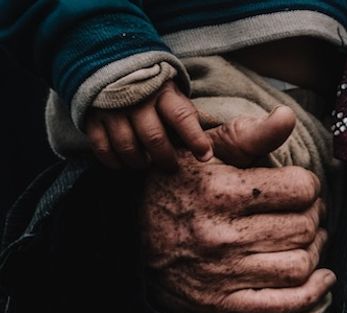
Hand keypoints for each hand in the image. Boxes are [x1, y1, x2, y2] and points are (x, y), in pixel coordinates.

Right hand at [86, 82, 211, 171]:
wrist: (109, 63)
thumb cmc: (151, 88)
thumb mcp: (171, 93)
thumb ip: (184, 115)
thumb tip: (205, 147)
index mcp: (161, 92)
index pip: (181, 117)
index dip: (195, 139)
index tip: (205, 157)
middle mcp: (136, 100)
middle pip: (154, 138)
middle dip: (165, 159)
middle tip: (171, 167)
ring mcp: (112, 108)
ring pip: (127, 146)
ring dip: (139, 162)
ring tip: (146, 164)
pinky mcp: (92, 116)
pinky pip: (102, 146)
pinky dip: (113, 161)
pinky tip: (123, 164)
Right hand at [141, 107, 332, 312]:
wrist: (131, 241)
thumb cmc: (178, 188)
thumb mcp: (204, 153)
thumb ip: (248, 135)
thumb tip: (288, 117)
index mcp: (220, 192)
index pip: (301, 189)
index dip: (308, 186)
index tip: (299, 188)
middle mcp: (221, 235)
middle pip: (304, 227)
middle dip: (313, 217)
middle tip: (304, 214)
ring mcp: (223, 274)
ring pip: (300, 264)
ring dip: (314, 251)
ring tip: (306, 240)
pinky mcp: (224, 304)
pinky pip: (286, 304)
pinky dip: (313, 293)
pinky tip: (322, 277)